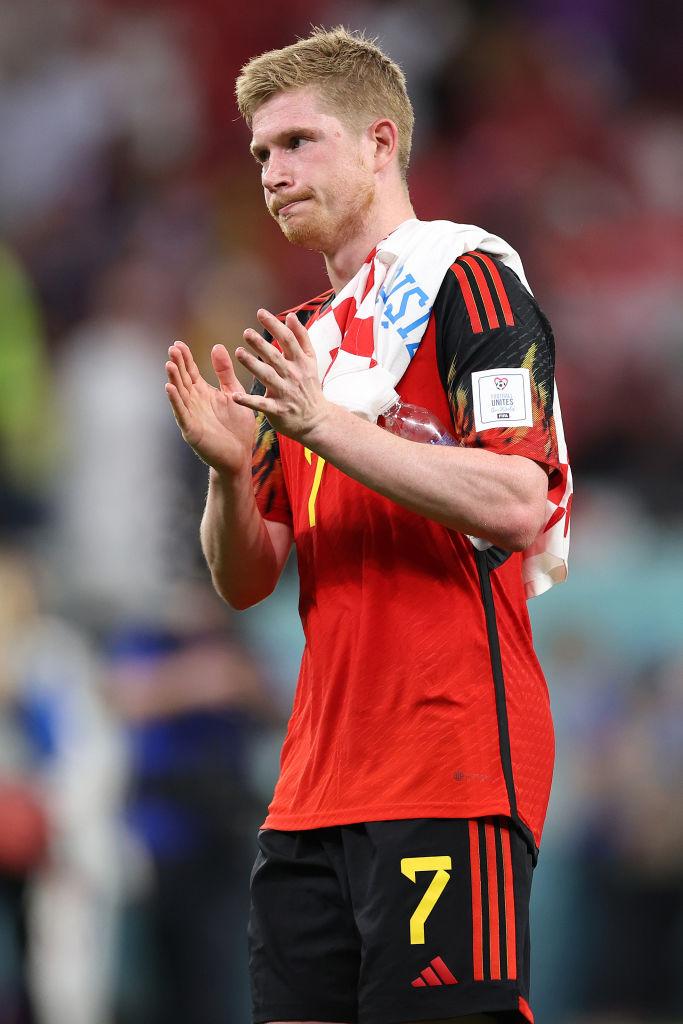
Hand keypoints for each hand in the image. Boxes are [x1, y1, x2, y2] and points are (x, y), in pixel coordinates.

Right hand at [165, 341, 255, 474]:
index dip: (185, 358)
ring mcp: (191, 416)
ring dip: (174, 380)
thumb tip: (217, 346)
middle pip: (183, 380)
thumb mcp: (233, 393)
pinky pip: (182, 413)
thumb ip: (225, 373)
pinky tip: (169, 388)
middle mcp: (194, 403)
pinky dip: (175, 401)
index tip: (178, 343)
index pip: (191, 372)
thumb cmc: (237, 428)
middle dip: (178, 365)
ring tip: (169, 364)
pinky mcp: (192, 430)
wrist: (240, 456)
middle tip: (172, 348)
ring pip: (180, 395)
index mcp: (203, 393)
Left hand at [233, 309, 330, 443]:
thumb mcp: (311, 360)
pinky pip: (261, 404)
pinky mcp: (278, 410)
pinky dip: (249, 401)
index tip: (260, 312)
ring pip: (268, 377)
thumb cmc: (309, 387)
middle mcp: (293, 375)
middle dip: (261, 344)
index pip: (288, 340)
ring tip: (239, 353)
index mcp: (300, 362)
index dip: (274, 325)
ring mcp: (285, 393)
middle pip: (276, 357)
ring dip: (253, 365)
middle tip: (246, 332)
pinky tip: (235, 395)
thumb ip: (301, 338)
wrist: (317, 420)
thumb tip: (291, 316)